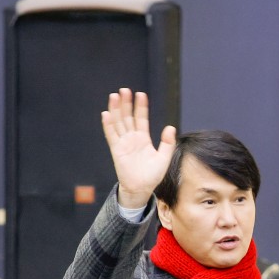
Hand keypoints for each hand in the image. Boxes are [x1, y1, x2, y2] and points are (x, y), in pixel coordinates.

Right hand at [101, 88, 176, 210]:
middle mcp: (132, 138)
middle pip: (128, 117)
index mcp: (143, 138)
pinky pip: (111, 135)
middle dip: (126, 103)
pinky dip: (108, 125)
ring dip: (116, 109)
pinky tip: (107, 113)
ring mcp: (123, 143)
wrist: (141, 188)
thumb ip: (167, 143)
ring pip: (118, 122)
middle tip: (125, 90)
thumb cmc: (153, 175)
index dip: (141, 107)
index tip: (141, 94)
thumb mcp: (164, 158)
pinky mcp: (116, 150)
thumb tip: (171, 127)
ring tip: (115, 96)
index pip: (141, 118)